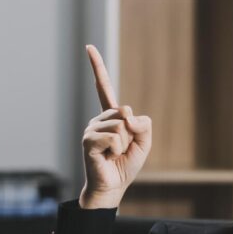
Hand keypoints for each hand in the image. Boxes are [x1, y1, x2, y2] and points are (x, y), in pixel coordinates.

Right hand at [79, 45, 151, 208]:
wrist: (112, 186)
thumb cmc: (126, 165)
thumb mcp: (144, 142)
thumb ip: (143, 124)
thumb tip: (126, 115)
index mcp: (111, 116)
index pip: (103, 87)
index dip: (97, 67)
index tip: (88, 47)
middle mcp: (98, 119)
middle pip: (126, 112)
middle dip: (132, 134)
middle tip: (121, 149)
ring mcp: (91, 128)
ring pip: (121, 126)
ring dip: (124, 144)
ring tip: (114, 154)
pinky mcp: (88, 140)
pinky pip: (114, 137)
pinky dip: (117, 150)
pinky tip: (107, 157)